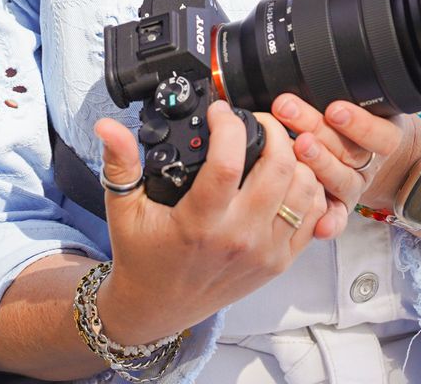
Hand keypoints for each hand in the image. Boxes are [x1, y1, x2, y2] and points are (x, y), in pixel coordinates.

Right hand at [91, 98, 326, 345]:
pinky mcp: (279, 262)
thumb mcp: (124, 208)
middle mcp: (237, 238)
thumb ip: (120, 164)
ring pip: (303, 189)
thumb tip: (107, 126)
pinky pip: (313, 217)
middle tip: (255, 121)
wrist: (157, 307)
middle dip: (272, 130)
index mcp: (199, 223)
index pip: (227, 162)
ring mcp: (263, 252)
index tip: (219, 112)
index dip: (229, 125)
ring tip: (274, 147)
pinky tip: (287, 179)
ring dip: (295, 159)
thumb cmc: (142, 257)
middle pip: (279, 169)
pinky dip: (308, 190)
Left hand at [270, 0, 420, 214]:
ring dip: (318, 167)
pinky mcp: (343, 203)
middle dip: (319, 131)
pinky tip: (316, 224)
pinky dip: (329, 221)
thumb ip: (348, 24)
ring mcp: (358, 181)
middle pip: (349, 150)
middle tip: (289, 112)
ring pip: (341, 181)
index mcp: (383, 126)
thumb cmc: (377, 113)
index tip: (335, 104)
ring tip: (295, 149)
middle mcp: (372, 156)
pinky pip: (337, 216)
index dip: (357, 119)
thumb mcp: (372, 69)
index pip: (378, 126)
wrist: (405, 166)